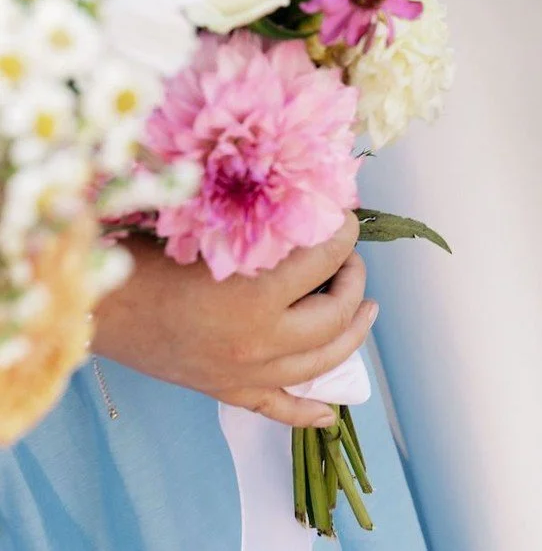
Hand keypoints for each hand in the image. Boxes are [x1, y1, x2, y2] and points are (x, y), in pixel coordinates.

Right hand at [93, 213, 376, 426]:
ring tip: (366, 309)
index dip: (344, 232)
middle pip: (336, 315)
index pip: (327, 259)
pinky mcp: (229, 392)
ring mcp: (247, 373)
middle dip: (354, 280)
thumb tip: (309, 206)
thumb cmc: (149, 255)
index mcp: (256, 295)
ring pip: (323, 363)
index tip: (345, 216)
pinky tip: (332, 408)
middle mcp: (259, 341)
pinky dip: (311, 410)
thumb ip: (263, 225)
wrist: (99, 305)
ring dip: (353, 333)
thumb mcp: (213, 229)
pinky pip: (282, 409)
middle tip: (350, 257)